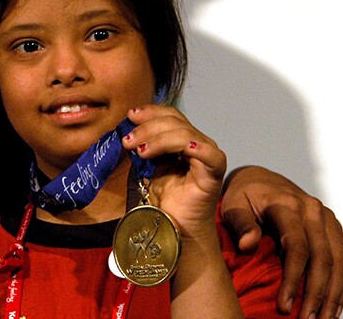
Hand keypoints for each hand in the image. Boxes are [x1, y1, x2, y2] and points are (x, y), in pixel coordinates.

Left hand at [123, 105, 227, 237]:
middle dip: (147, 127)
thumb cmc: (164, 201)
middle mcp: (197, 143)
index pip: (170, 116)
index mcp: (182, 140)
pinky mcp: (214, 171)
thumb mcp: (148, 166)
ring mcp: (208, 155)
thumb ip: (143, 146)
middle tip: (128, 140)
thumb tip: (128, 129)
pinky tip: (169, 150)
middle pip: (175, 122)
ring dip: (157, 138)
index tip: (130, 116)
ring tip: (139, 150)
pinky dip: (190, 146)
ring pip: (184, 133)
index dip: (150, 112)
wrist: (175, 229)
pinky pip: (206, 152)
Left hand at [221, 166, 342, 318]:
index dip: (293, 278)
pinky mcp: (333, 228)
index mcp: (287, 204)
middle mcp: (313, 210)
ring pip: (339, 261)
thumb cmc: (241, 196)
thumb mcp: (232, 205)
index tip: (284, 305)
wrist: (259, 179)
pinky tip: (333, 305)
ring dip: (333, 294)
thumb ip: (240, 224)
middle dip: (316, 293)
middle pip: (323, 258)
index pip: (297, 246)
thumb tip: (248, 245)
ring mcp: (327, 219)